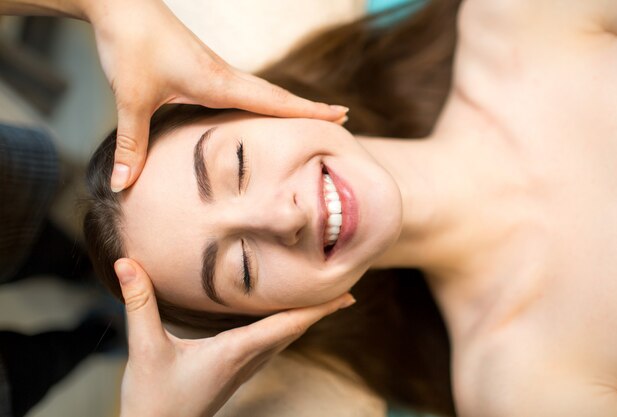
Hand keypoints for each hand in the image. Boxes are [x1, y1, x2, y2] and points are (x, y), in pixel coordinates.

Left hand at [82, 0, 348, 191]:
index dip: (308, 111)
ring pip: (263, 91)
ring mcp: (216, 70)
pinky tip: (259, 110)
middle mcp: (224, 75)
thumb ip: (133, 144)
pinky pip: (244, 88)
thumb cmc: (129, 44)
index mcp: (217, 82)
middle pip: (278, 95)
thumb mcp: (131, 98)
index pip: (274, 101)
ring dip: (289, 103)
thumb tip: (125, 186)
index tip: (341, 116)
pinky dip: (264, 100)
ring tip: (311, 117)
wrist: (119, 2)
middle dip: (310, 108)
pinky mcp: (203, 69)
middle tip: (342, 118)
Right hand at [113, 258, 354, 416]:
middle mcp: (247, 360)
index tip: (346, 296)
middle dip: (320, 311)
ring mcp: (243, 369)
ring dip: (304, 320)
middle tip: (346, 291)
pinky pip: (270, 345)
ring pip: (284, 339)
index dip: (317, 309)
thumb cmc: (153, 399)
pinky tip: (283, 322)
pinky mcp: (235, 372)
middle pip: (294, 330)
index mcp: (235, 351)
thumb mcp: (144, 348)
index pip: (286, 324)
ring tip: (323, 301)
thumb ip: (139, 303)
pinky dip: (285, 328)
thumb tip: (128, 262)